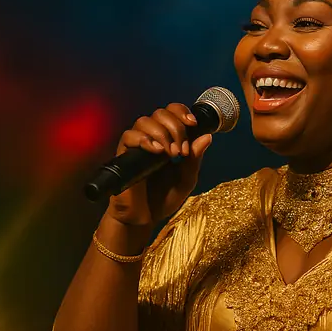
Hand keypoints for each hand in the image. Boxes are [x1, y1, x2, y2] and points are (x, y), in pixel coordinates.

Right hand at [105, 103, 212, 225]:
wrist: (144, 218)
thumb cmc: (163, 199)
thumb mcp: (186, 180)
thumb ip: (195, 160)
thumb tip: (207, 137)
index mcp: (167, 140)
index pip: (171, 112)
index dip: (181, 112)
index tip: (193, 124)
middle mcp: (151, 138)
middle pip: (159, 113)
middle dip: (175, 127)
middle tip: (181, 150)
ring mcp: (137, 146)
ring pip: (144, 121)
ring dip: (161, 133)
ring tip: (170, 154)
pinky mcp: (124, 155)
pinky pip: (129, 136)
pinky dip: (144, 140)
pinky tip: (157, 152)